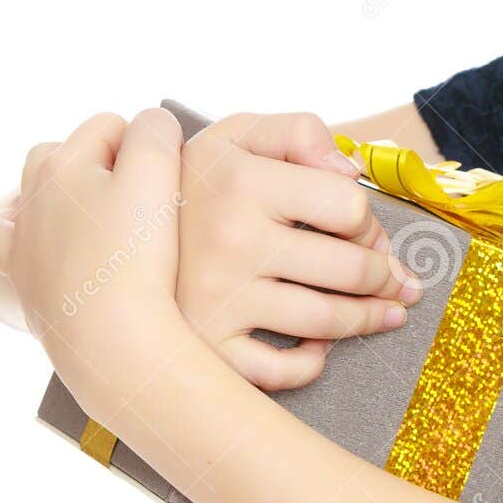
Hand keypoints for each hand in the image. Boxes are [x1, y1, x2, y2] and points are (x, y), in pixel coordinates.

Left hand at [7, 108, 185, 365]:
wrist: (110, 339)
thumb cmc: (136, 255)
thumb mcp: (158, 173)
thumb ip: (155, 131)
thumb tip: (150, 123)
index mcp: (62, 163)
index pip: (110, 126)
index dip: (146, 147)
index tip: (166, 185)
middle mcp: (32, 196)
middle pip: (67, 154)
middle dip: (103, 166)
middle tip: (142, 202)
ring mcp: (22, 241)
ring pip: (34, 195)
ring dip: (64, 195)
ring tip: (103, 220)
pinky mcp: (23, 281)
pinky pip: (5, 241)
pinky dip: (21, 232)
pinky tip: (44, 243)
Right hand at [175, 111, 423, 391]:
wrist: (108, 234)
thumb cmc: (191, 182)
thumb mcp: (235, 135)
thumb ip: (298, 132)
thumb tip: (352, 172)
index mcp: (243, 181)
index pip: (350, 210)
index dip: (370, 222)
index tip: (366, 232)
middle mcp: (231, 240)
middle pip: (350, 270)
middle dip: (384, 275)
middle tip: (394, 279)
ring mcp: (217, 297)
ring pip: (327, 321)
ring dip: (370, 319)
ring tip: (387, 312)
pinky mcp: (206, 344)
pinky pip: (279, 370)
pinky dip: (310, 364)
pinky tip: (319, 347)